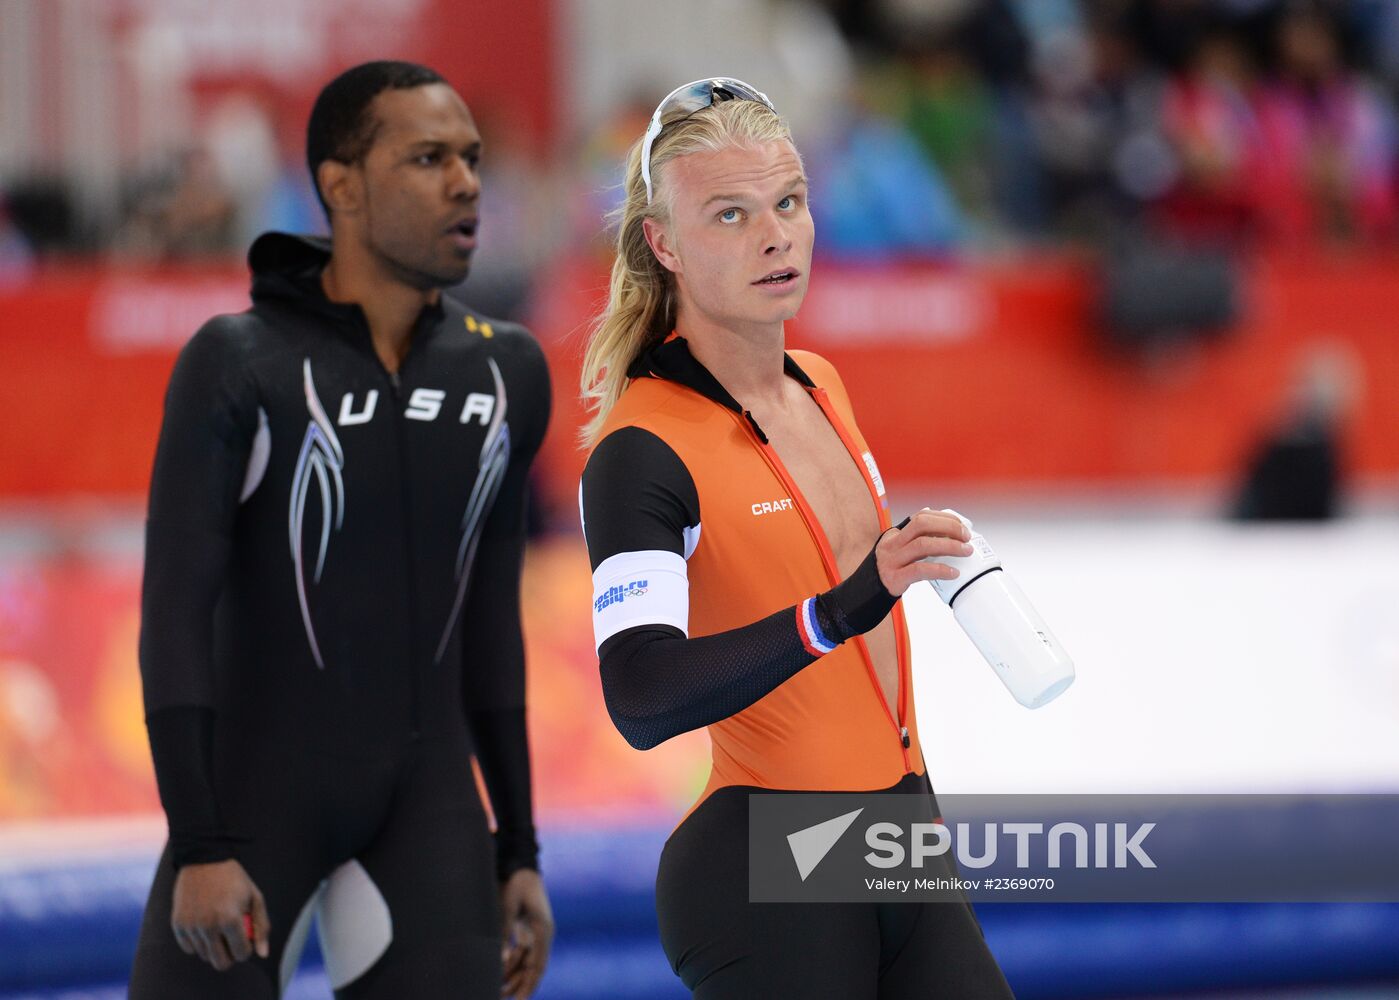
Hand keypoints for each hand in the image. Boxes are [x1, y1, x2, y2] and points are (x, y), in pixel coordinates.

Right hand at [170, 859, 269, 969]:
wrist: (204, 859)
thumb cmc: (234, 880)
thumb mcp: (254, 898)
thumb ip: (261, 927)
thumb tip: (263, 954)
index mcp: (231, 919)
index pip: (241, 954)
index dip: (246, 949)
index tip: (245, 939)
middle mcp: (209, 926)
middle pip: (221, 963)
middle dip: (230, 956)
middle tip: (232, 940)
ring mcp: (191, 926)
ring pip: (205, 956)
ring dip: (214, 947)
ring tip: (218, 926)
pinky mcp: (178, 924)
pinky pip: (189, 948)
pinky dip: (198, 942)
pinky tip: (204, 925)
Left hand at [499, 868, 553, 997]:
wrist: (520, 864)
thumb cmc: (516, 883)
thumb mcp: (508, 906)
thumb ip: (505, 931)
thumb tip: (503, 959)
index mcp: (542, 929)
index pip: (538, 964)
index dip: (530, 984)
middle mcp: (542, 934)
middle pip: (534, 967)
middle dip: (522, 986)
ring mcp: (536, 932)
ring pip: (527, 962)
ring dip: (515, 976)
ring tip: (500, 992)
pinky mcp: (528, 929)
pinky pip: (522, 952)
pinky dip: (513, 964)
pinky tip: (502, 974)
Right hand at [875, 508, 972, 595]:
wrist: (871, 589)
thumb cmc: (894, 568)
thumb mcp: (901, 549)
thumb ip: (919, 539)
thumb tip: (951, 531)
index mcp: (895, 534)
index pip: (921, 516)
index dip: (944, 518)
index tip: (962, 526)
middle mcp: (892, 544)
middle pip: (921, 525)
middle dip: (948, 527)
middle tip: (966, 537)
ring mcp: (892, 560)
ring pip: (922, 545)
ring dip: (949, 546)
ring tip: (966, 551)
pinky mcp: (896, 577)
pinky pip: (920, 570)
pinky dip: (940, 569)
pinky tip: (953, 572)